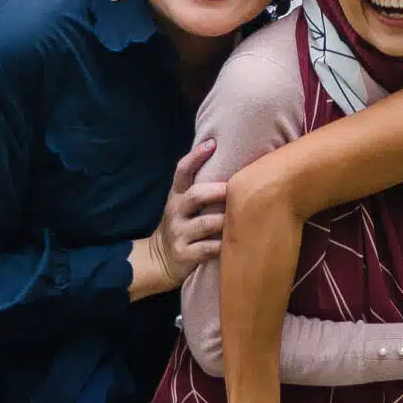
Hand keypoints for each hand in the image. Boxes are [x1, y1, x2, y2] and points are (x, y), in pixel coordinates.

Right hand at [149, 139, 224, 285]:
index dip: (195, 156)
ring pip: (206, 223)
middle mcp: (176, 212)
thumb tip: (231, 163)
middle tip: (235, 189)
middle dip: (217, 191)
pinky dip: (223, 246)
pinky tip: (236, 244)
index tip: (212, 143)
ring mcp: (179, 234)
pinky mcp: (185, 255)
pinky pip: (208, 249)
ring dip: (225, 220)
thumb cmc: (182, 226)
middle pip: (195, 195)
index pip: (182, 171)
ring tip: (243, 217)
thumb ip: (199, 188)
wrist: (159, 260)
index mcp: (176, 196)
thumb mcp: (182, 205)